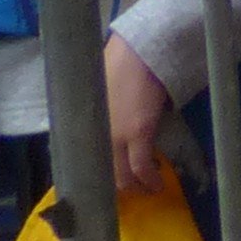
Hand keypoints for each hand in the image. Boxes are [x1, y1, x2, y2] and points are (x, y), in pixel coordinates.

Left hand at [101, 36, 174, 198]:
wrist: (139, 51)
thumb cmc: (119, 64)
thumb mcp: (98, 95)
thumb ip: (98, 115)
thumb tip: (105, 128)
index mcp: (83, 127)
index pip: (85, 163)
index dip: (98, 178)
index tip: (111, 182)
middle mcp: (94, 136)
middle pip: (103, 175)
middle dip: (119, 188)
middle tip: (133, 189)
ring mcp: (115, 136)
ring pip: (122, 177)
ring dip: (136, 187)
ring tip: (147, 188)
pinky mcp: (138, 132)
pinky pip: (142, 167)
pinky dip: (150, 180)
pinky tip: (157, 185)